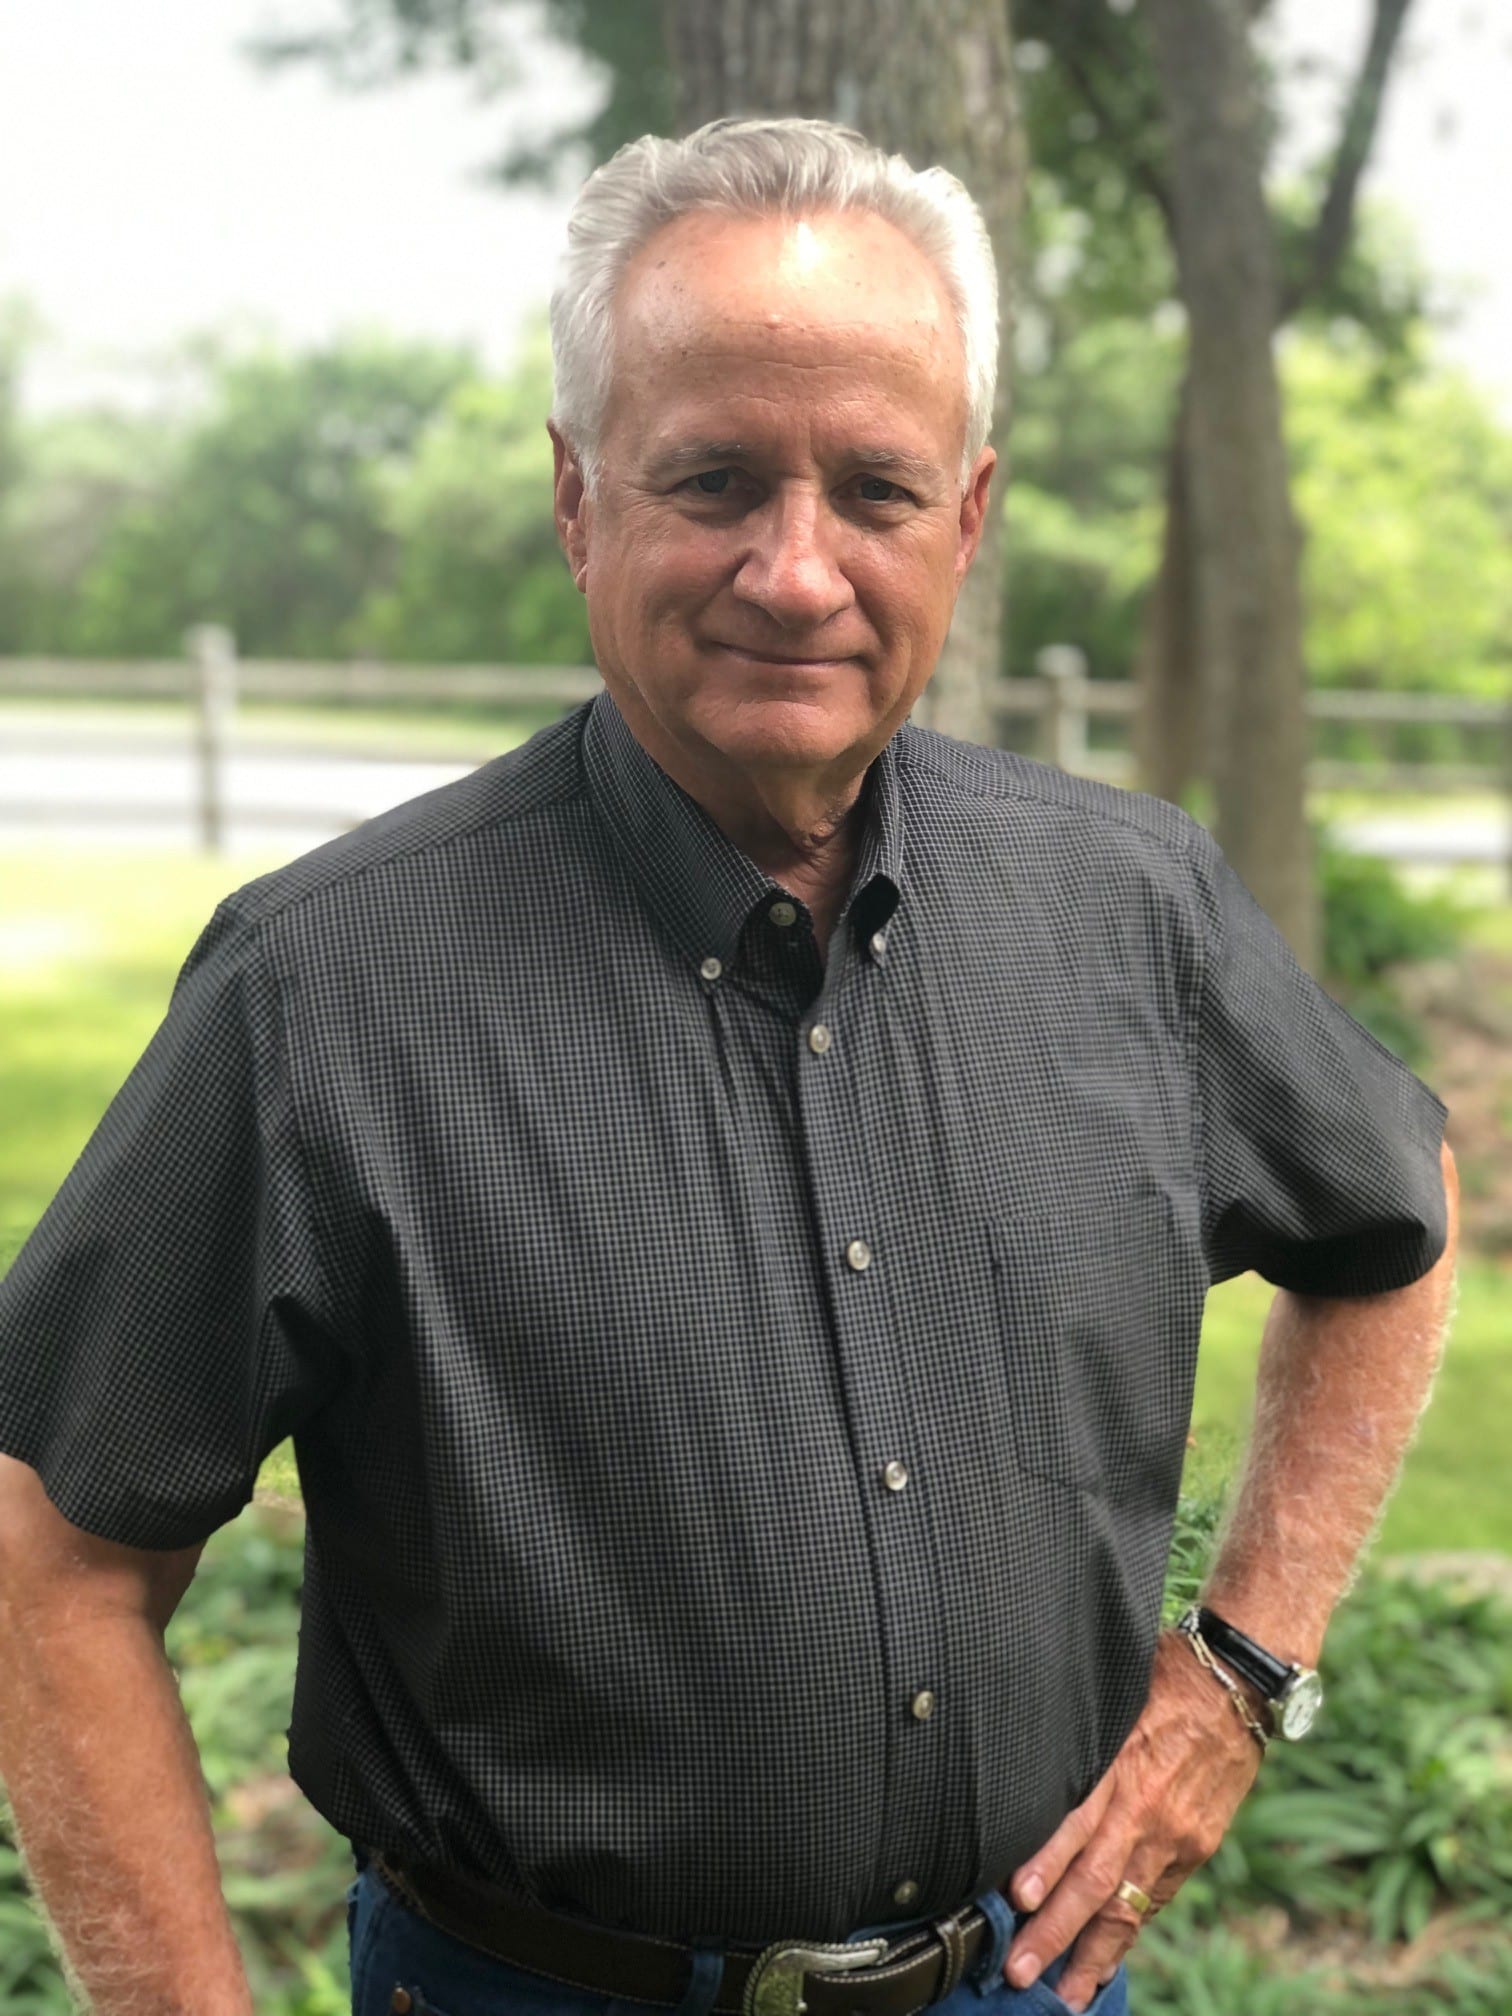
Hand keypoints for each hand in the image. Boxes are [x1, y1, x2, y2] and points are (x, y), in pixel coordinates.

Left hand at [999, 1628, 1264, 2011]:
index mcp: (1122, 1763)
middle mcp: (1148, 1808)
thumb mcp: (1111, 1693)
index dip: (1047, 1861)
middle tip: (1022, 1972)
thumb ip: (1076, 1737)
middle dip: (1057, 1931)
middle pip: (1098, 1880)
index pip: (1077, 1820)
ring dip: (1093, 1953)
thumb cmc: (1164, 1674)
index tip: (1017, 1897)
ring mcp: (1176, 1835)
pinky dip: (1129, 1933)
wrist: (1239, 1684)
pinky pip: (1156, 1898)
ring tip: (1065, 1994)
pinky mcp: (1196, 1847)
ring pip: (1128, 1904)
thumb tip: (1022, 1760)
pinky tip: (1106, 1961)